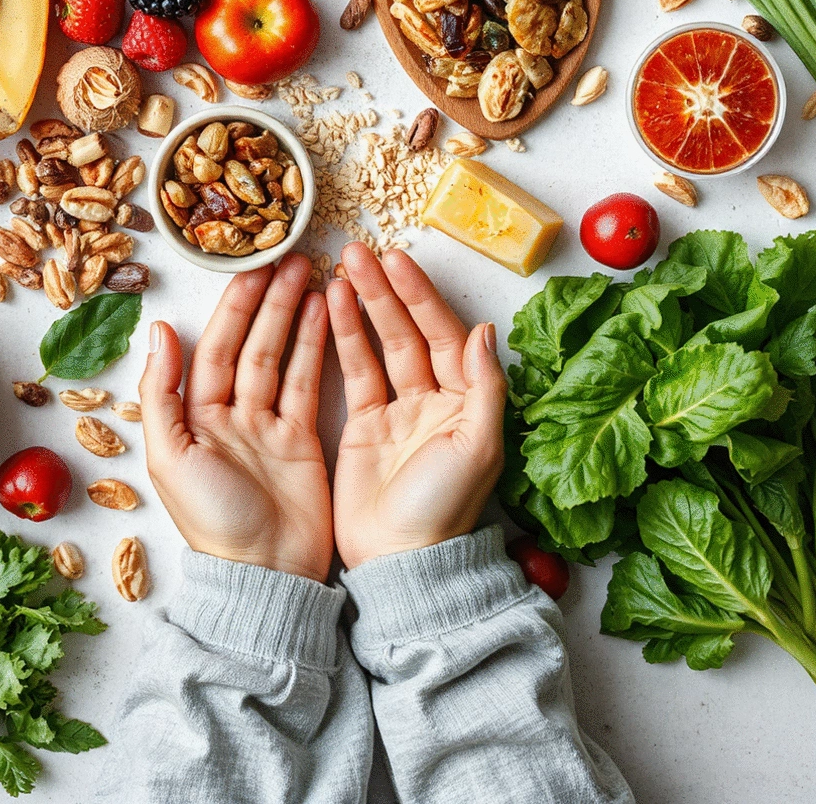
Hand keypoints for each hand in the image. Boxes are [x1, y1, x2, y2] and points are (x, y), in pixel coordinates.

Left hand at [140, 252, 332, 582]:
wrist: (266, 576)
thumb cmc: (213, 523)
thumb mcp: (171, 459)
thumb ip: (162, 393)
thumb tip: (160, 330)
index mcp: (195, 417)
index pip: (216, 347)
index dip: (234, 306)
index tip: (253, 266)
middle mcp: (231, 415)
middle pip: (250, 343)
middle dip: (268, 299)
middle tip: (289, 256)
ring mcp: (269, 426)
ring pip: (281, 356)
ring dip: (294, 314)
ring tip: (312, 273)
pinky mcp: (303, 440)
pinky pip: (308, 382)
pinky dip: (316, 346)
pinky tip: (326, 313)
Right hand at [326, 243, 505, 569]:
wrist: (400, 563)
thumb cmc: (443, 510)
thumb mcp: (477, 448)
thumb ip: (484, 387)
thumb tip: (486, 331)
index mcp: (467, 401)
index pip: (444, 334)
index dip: (420, 296)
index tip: (398, 261)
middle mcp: (435, 399)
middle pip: (410, 331)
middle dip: (386, 290)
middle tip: (359, 251)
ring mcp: (398, 411)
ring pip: (380, 344)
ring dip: (362, 305)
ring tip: (339, 268)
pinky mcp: (364, 427)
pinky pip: (354, 372)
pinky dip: (343, 337)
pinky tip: (329, 305)